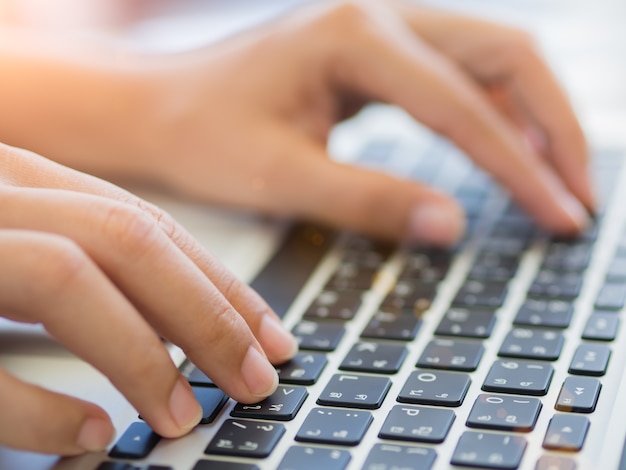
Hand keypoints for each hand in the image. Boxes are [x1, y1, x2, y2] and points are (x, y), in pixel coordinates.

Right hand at [0, 143, 296, 454]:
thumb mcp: (16, 238)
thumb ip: (82, 263)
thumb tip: (172, 323)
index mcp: (23, 180)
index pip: (146, 224)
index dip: (220, 282)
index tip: (271, 334)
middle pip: (128, 239)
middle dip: (208, 313)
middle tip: (257, 377)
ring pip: (66, 277)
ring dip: (141, 357)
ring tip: (182, 416)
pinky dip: (41, 408)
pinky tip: (92, 434)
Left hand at [133, 0, 591, 244]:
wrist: (159, 108)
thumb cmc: (204, 136)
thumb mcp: (282, 177)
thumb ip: (370, 200)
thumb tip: (453, 227)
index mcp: (354, 35)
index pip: (463, 105)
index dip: (520, 168)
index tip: (559, 217)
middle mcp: (380, 13)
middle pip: (505, 57)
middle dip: (553, 130)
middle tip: (579, 199)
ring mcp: (382, 24)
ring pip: (492, 58)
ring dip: (536, 117)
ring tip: (561, 181)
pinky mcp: (379, 49)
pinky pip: (460, 72)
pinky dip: (497, 113)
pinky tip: (511, 152)